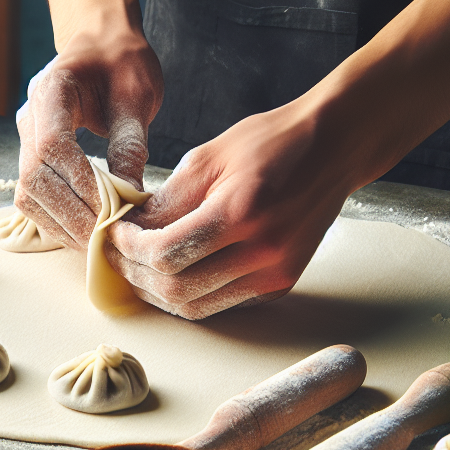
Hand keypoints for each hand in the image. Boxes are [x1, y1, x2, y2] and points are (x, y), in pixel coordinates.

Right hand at [15, 21, 162, 247]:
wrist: (101, 42)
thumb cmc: (122, 62)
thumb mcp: (137, 96)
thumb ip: (131, 145)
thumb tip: (131, 198)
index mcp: (51, 90)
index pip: (52, 145)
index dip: (80, 183)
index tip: (112, 209)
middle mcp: (29, 117)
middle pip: (34, 178)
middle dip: (71, 214)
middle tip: (108, 239)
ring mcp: (25, 139)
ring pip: (28, 194)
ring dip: (61, 223)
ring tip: (98, 243)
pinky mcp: (32, 157)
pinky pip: (34, 197)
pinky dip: (58, 220)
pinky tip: (86, 231)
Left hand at [107, 103, 359, 318]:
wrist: (335, 147)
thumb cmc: (271, 142)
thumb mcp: (208, 157)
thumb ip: (166, 200)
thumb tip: (129, 230)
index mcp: (240, 213)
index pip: (165, 254)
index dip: (129, 249)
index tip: (114, 235)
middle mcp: (262, 252)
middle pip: (176, 290)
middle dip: (135, 276)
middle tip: (116, 257)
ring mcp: (274, 273)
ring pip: (196, 307)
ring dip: (158, 293)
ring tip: (137, 269)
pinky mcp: (280, 283)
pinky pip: (221, 303)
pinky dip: (189, 294)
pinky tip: (172, 273)